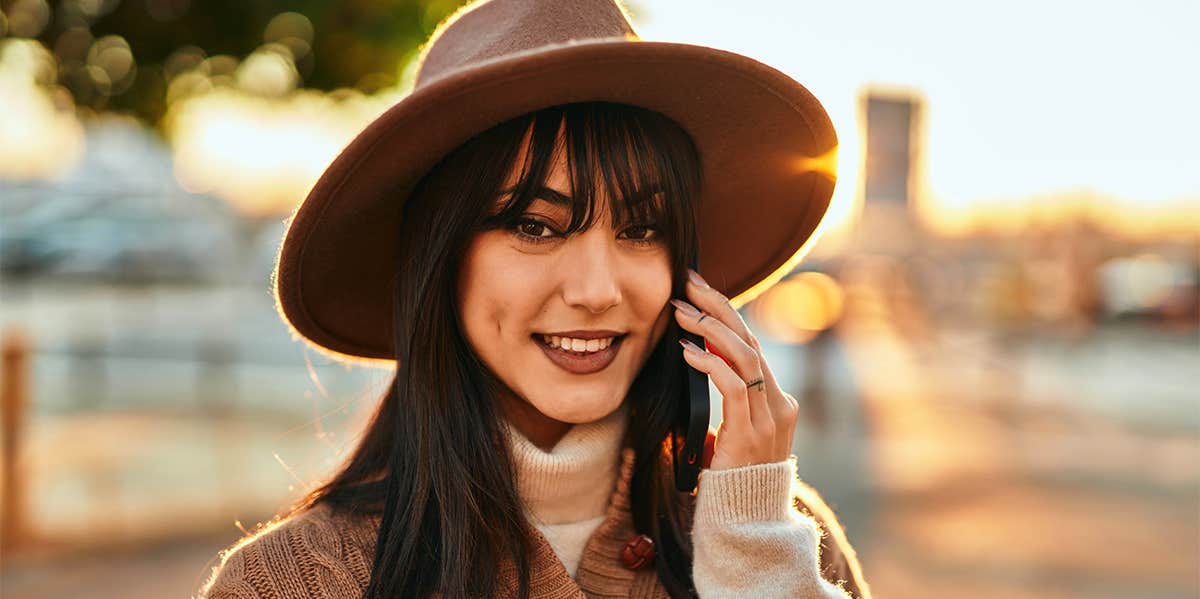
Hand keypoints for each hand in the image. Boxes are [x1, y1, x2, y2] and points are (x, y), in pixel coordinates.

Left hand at [670, 268, 799, 470]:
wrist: (745, 521)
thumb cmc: (731, 479)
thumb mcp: (729, 433)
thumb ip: (724, 402)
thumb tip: (698, 366)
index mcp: (776, 400)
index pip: (751, 344)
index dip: (725, 313)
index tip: (698, 291)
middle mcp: (778, 403)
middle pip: (749, 339)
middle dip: (717, 306)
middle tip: (688, 283)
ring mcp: (769, 417)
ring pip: (743, 355)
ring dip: (709, 329)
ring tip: (679, 314)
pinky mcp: (751, 431)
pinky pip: (733, 385)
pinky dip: (709, 363)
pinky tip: (686, 352)